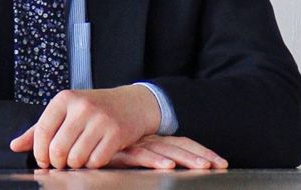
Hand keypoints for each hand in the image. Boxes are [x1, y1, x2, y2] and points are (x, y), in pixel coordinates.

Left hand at [9, 85, 160, 168]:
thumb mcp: (65, 111)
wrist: (131, 103)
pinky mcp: (115, 133)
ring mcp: (100, 119)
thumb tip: (14, 146)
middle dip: (58, 162)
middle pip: (58, 149)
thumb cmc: (94, 108)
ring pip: (76, 158)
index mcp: (64, 99)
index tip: (44, 160)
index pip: (42, 131)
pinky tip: (94, 155)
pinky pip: (95, 162)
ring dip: (75, 164)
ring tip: (79, 156)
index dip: (40, 152)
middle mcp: (82, 107)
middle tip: (63, 161)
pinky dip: (92, 164)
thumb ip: (39, 129)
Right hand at [108, 135, 227, 169]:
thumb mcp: (131, 151)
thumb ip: (147, 155)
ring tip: (203, 167)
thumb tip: (171, 162)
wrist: (80, 133)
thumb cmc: (106, 144)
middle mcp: (146, 139)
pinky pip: (139, 155)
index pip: (181, 143)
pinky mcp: (120, 150)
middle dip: (200, 155)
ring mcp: (134, 144)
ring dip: (185, 158)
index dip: (200, 151)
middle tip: (219, 165)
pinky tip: (167, 165)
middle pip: (179, 145)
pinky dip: (154, 160)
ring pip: (164, 150)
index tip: (220, 162)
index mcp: (152, 139)